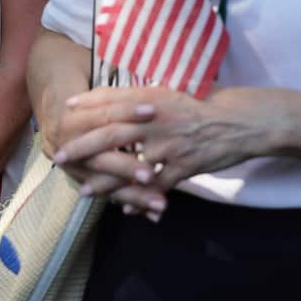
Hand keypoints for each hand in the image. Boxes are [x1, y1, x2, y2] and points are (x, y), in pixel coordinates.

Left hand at [51, 86, 275, 216]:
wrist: (239, 121)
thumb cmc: (200, 106)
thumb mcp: (167, 93)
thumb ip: (138, 96)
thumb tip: (106, 98)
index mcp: (152, 99)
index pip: (114, 100)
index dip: (88, 105)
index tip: (65, 110)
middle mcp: (157, 121)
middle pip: (113, 134)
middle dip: (84, 147)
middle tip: (61, 157)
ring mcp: (170, 145)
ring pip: (131, 166)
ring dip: (106, 181)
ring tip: (85, 191)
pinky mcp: (184, 166)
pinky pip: (157, 186)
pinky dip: (140, 198)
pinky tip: (125, 207)